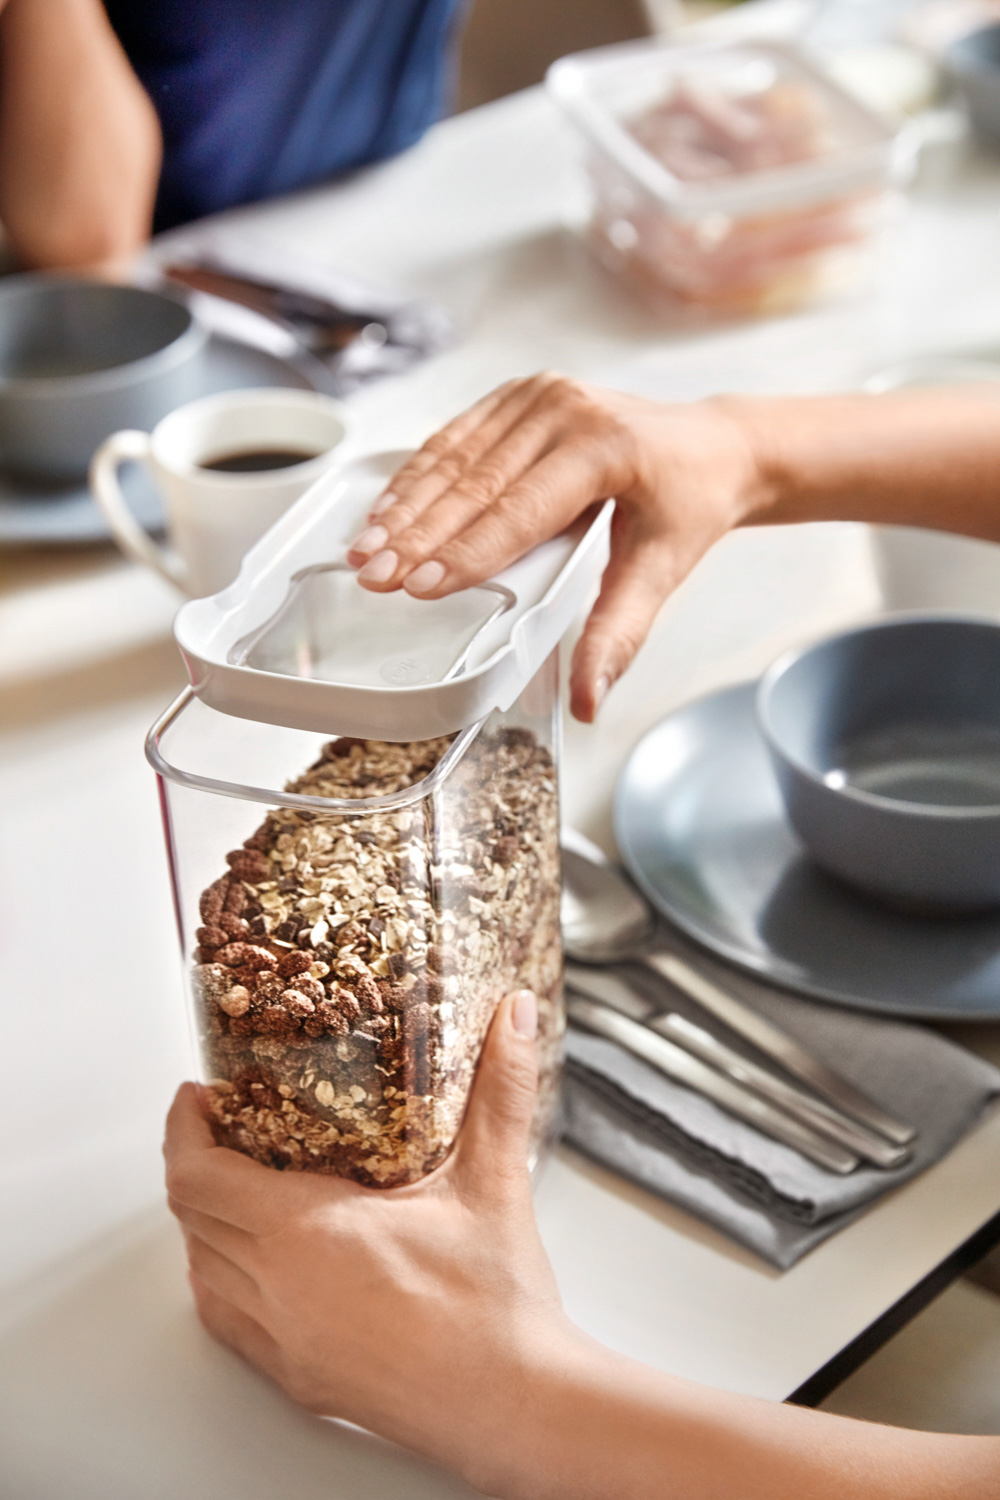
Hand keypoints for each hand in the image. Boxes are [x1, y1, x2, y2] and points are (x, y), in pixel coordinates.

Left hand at [164, 991, 575, 1490]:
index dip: (184, 1130)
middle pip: (192, 1219)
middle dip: (196, 1163)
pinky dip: (223, 1283)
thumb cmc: (497, 1306)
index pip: (198, 1176)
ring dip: (207, 1223)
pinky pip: (228, 1324)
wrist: (514, 1404)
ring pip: (204, 1272)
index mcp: (306, 1233)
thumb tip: (513, 1016)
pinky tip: (254, 1267)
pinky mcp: (299, 1380)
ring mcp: (283, 1342)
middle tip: (224, 1126)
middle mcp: (278, 1290)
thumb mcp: (494, 1180)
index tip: (196, 1097)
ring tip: (240, 1185)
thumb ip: (500, 1088)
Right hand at [346, 376, 765, 720]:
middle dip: (417, 534)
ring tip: (364, 551)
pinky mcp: (521, 394)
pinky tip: (385, 511)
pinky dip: (417, 477)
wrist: (711, 447)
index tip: (419, 586)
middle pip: (475, 481)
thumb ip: (618, 632)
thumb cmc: (687, 504)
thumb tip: (589, 698)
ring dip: (404, 506)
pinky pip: (457, 437)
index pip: (519, 509)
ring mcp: (540, 394)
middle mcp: (567, 409)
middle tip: (373, 576)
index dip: (464, 551)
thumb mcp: (663, 569)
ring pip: (455, 457)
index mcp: (604, 447)